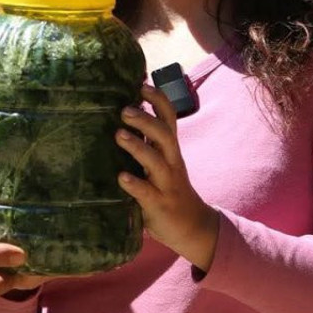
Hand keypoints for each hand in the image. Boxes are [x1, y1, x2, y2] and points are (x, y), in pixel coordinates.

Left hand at [116, 83, 219, 271]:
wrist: (193, 227)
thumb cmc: (168, 187)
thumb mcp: (161, 161)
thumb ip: (146, 141)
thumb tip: (119, 115)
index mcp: (170, 149)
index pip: (169, 119)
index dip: (158, 100)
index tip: (142, 85)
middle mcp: (171, 163)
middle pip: (164, 136)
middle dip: (146, 120)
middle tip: (124, 110)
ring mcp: (167, 184)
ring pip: (156, 162)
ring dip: (137, 147)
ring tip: (119, 135)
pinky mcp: (160, 205)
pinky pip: (147, 193)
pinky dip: (135, 184)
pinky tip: (122, 177)